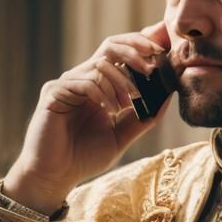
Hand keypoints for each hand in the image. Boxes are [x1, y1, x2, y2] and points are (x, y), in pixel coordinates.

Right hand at [3, 22, 171, 214]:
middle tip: (153, 65)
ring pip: (100, 65)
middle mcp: (82, 79)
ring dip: (121, 83)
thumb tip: (167, 97)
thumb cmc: (84, 158)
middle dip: (135, 49)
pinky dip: (103, 93)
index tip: (164, 49)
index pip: (120, 54)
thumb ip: (142, 118)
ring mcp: (67, 84)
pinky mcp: (54, 93)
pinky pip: (84, 82)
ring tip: (128, 105)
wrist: (56, 175)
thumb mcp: (121, 136)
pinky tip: (111, 110)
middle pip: (110, 46)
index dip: (140, 45)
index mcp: (98, 86)